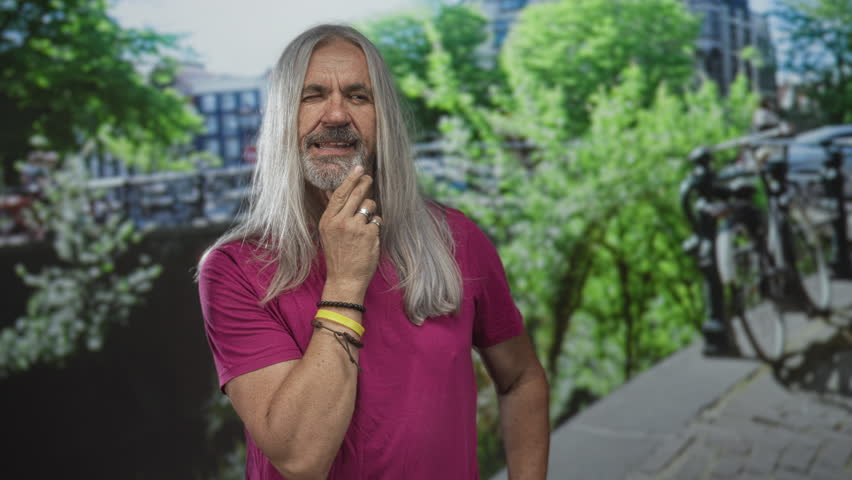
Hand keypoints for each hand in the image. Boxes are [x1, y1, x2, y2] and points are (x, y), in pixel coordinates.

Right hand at [318, 166, 381, 301]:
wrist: (345, 278)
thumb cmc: (337, 254)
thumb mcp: (328, 232)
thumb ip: (334, 212)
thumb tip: (333, 191)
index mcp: (328, 220)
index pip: (340, 194)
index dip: (350, 179)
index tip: (358, 168)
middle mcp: (341, 222)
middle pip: (357, 194)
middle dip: (365, 183)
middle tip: (369, 178)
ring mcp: (356, 228)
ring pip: (369, 205)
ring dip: (371, 210)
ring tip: (366, 221)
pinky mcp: (369, 235)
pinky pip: (378, 220)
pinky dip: (376, 225)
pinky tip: (370, 235)